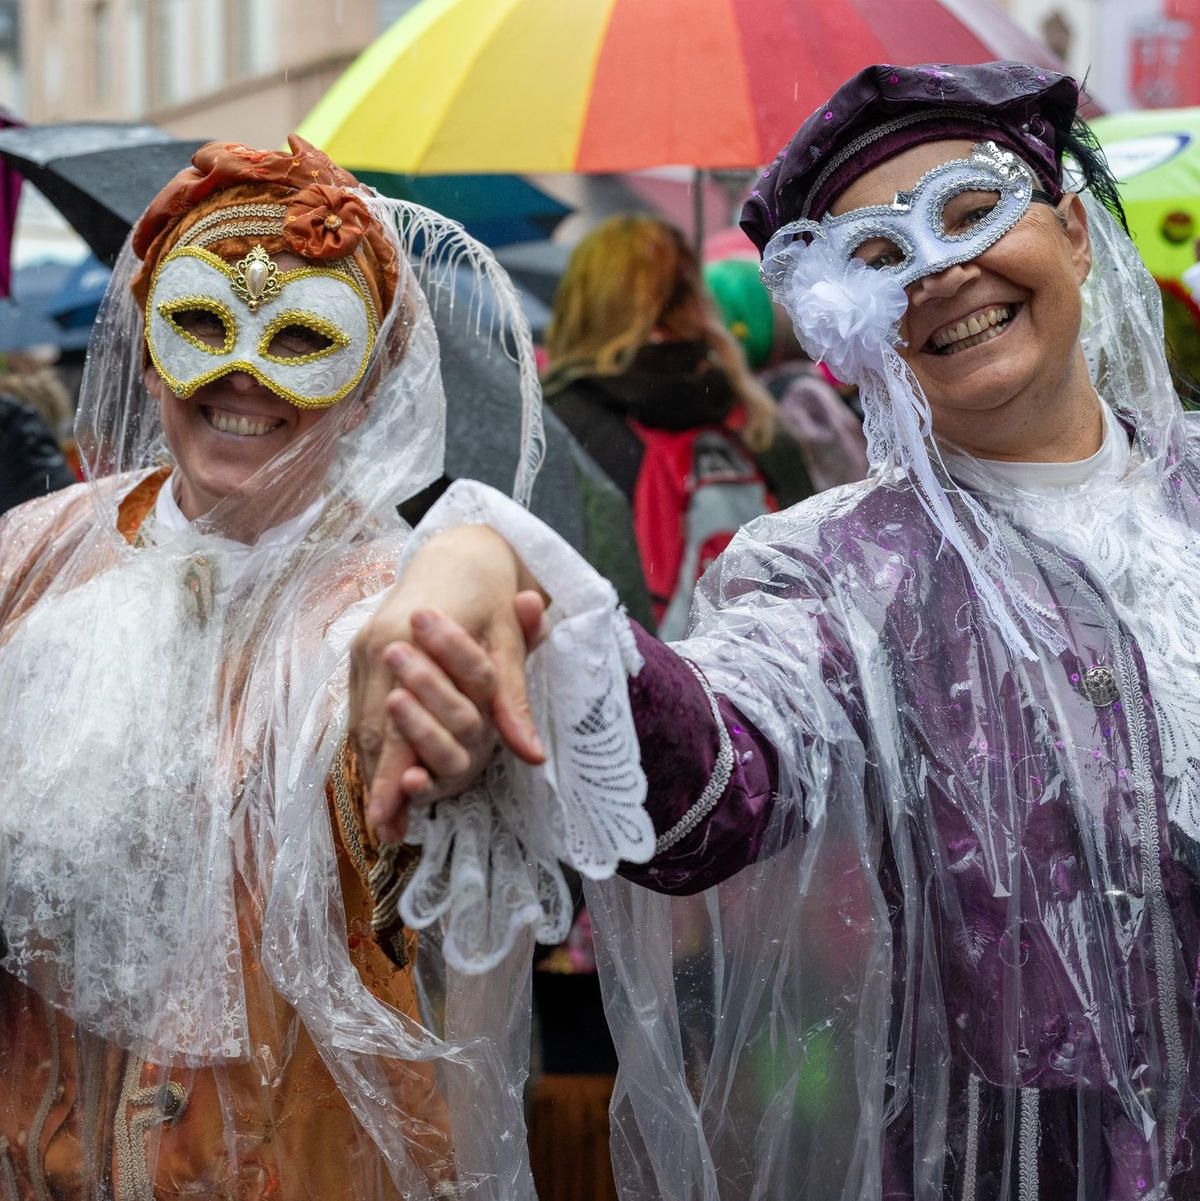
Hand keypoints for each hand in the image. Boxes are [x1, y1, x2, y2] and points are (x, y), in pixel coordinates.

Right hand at [349, 525, 547, 841]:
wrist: (457, 549)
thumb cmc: (489, 594)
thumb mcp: (508, 641)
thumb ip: (513, 700)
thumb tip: (532, 753)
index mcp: (407, 636)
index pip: (396, 720)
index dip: (392, 773)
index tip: (391, 819)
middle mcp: (374, 645)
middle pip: (372, 726)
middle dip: (378, 781)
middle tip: (384, 827)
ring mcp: (362, 650)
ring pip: (362, 719)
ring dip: (372, 766)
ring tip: (380, 815)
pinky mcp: (360, 654)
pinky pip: (360, 706)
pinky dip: (370, 741)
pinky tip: (378, 772)